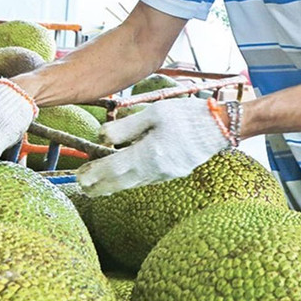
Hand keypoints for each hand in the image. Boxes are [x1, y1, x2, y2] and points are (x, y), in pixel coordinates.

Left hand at [76, 98, 234, 196]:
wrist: (220, 127)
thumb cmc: (187, 116)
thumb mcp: (155, 113)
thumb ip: (126, 126)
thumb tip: (102, 137)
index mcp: (148, 154)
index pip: (113, 168)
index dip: (94, 174)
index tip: (80, 176)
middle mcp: (155, 170)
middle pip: (119, 183)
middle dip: (99, 186)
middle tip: (83, 187)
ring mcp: (165, 174)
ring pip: (132, 184)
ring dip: (112, 185)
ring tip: (98, 186)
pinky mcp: (173, 173)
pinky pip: (145, 180)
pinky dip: (129, 181)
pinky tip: (125, 176)